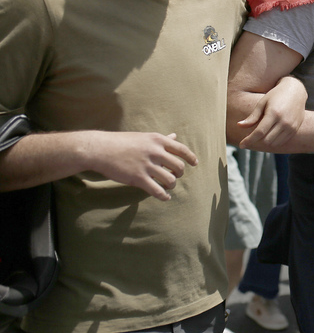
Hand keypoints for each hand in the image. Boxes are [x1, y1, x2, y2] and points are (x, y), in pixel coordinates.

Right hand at [83, 131, 197, 200]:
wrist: (99, 149)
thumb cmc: (121, 142)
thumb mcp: (144, 137)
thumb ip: (161, 139)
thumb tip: (174, 135)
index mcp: (158, 140)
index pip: (182, 149)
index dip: (191, 158)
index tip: (195, 163)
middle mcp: (155, 152)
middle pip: (179, 166)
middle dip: (179, 173)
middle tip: (174, 176)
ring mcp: (147, 166)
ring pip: (170, 180)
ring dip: (171, 185)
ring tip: (167, 186)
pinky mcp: (138, 178)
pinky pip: (157, 190)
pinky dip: (164, 196)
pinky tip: (165, 197)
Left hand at [237, 76, 306, 150]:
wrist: (296, 91)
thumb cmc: (276, 95)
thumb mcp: (262, 103)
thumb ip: (252, 116)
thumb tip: (239, 126)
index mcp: (274, 113)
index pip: (259, 132)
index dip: (249, 140)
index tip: (241, 145)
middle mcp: (284, 121)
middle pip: (266, 140)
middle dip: (256, 140)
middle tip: (251, 136)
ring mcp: (291, 126)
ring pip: (274, 143)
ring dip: (265, 141)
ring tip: (262, 133)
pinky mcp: (295, 129)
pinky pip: (282, 141)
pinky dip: (274, 141)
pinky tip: (270, 133)